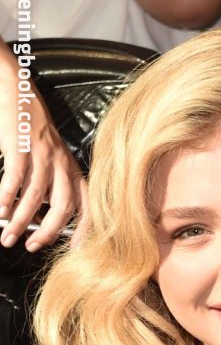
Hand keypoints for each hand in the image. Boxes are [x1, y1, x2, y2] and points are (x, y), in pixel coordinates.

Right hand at [0, 42, 86, 250]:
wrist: (16, 91)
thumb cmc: (32, 132)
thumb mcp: (51, 160)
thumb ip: (51, 188)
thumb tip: (42, 222)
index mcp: (72, 169)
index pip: (88, 205)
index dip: (85, 231)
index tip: (75, 252)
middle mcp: (62, 163)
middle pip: (63, 207)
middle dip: (48, 233)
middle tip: (31, 246)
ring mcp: (42, 154)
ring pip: (36, 197)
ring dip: (20, 221)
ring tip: (8, 236)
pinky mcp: (20, 145)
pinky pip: (15, 178)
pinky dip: (7, 198)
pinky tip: (1, 211)